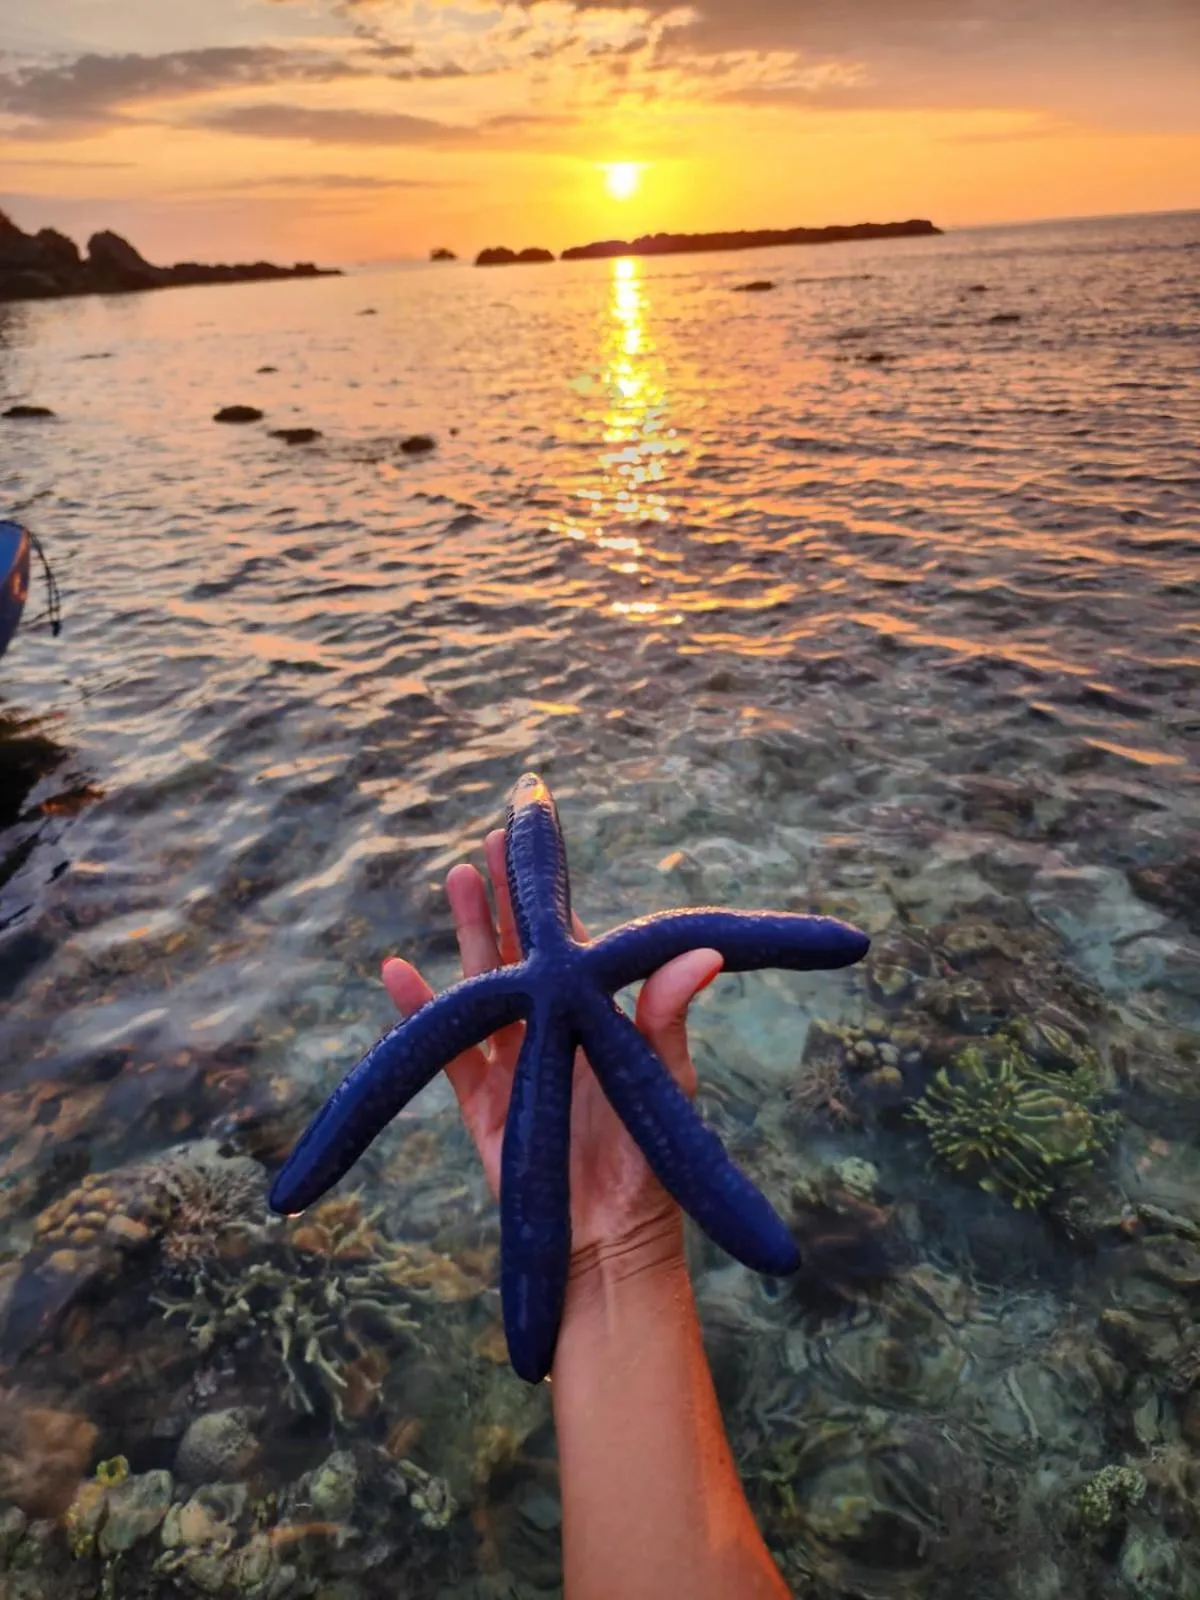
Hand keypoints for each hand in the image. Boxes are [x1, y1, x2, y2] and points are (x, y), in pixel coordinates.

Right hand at [381, 828, 723, 1275]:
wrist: (609, 1241)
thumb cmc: (650, 1162)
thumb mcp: (661, 1082)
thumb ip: (667, 1017)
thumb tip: (702, 953)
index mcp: (594, 1016)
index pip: (568, 938)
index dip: (550, 890)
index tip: (536, 836)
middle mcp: (551, 1029)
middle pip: (517, 948)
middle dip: (503, 895)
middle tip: (490, 838)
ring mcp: (511, 1062)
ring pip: (480, 984)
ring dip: (466, 933)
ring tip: (456, 876)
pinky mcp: (480, 1103)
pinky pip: (446, 1048)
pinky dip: (418, 1010)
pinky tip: (396, 970)